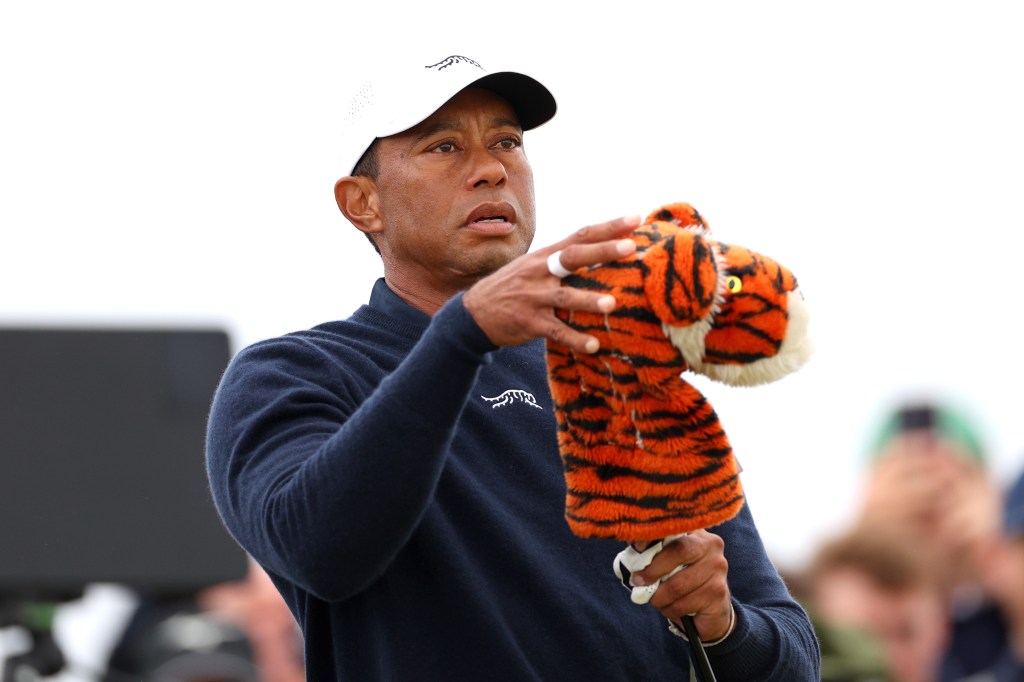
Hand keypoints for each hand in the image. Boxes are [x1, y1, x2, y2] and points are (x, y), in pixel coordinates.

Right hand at [462, 215, 639, 353]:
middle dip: (603, 251)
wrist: (474, 314)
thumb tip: (600, 249)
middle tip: (631, 246)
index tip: (635, 218)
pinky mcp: (529, 323)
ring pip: (564, 298)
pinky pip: (556, 332)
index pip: (580, 235)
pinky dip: (575, 339)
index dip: (608, 227)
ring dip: (589, 300)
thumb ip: (561, 258)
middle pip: (574, 257)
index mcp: (545, 256)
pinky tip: (594, 345)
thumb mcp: (533, 265)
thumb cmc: (513, 287)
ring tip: (612, 304)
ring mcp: (534, 298)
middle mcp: (540, 272)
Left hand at [632, 532, 732, 642]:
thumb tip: (633, 543)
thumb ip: (651, 548)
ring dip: (659, 597)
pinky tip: (671, 608)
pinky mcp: (718, 594)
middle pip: (679, 550)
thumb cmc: (682, 578)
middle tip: (639, 581)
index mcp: (696, 530)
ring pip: (678, 584)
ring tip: (656, 600)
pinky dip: (670, 610)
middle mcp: (711, 545)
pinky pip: (684, 604)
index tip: (637, 548)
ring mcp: (718, 569)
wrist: (712, 608)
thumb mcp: (667, 558)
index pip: (674, 526)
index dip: (653, 535)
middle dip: (653, 569)